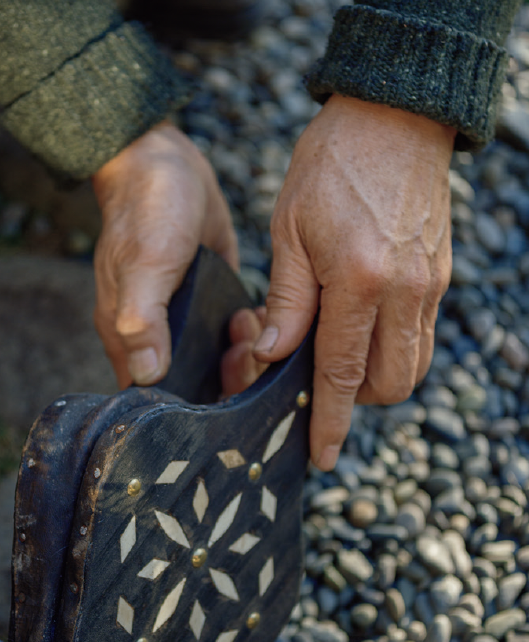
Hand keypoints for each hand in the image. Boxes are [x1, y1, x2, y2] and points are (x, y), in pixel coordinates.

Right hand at [91, 121, 237, 386]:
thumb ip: (143, 322)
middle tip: (250, 349)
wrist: (163, 160)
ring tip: (253, 324)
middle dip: (232, 379)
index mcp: (131, 342)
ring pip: (223, 365)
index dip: (194, 409)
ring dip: (248, 355)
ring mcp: (188, 322)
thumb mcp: (143, 265)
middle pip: (200, 389)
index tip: (225, 390)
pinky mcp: (212, 301)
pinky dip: (255, 333)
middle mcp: (158, 339)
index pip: (161, 401)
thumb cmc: (144, 210)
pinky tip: (262, 315)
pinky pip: (238, 335)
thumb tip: (148, 375)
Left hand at [250, 95, 455, 470]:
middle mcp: (403, 291)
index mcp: (358, 281)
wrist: (395, 114)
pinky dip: (391, 346)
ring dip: (376, 376)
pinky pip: (419, 334)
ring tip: (340, 351)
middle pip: (388, 384)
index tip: (321, 456)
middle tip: (319, 381)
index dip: (329, 421)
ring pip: (411, 365)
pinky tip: (361, 323)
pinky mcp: (439, 274)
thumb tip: (274, 356)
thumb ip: (286, 300)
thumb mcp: (289, 230)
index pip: (340, 373)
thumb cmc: (330, 165)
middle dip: (354, 400)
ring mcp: (428, 284)